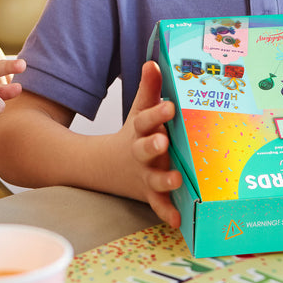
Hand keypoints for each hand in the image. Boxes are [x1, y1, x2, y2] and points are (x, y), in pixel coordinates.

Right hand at [123, 60, 181, 226]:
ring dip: (164, 180)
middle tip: (163, 142)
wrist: (105, 167)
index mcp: (140, 130)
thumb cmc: (134, 134)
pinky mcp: (149, 193)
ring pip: (153, 178)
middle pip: (145, 148)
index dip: (158, 113)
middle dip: (154, 145)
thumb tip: (154, 62)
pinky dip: (166, 212)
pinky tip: (178, 220)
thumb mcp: (139, 111)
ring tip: (176, 180)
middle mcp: (141, 153)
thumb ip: (148, 89)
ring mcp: (144, 174)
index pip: (147, 119)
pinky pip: (158, 204)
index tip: (171, 106)